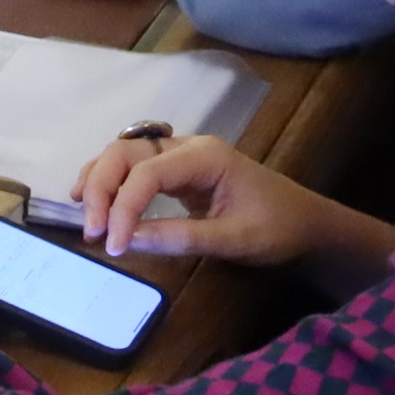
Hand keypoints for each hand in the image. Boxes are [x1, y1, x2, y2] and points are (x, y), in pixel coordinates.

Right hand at [73, 128, 317, 264]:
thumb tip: (127, 242)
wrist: (307, 224)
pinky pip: (133, 169)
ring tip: (86, 218)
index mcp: (205, 156)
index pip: (147, 173)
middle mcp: (186, 147)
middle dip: (102, 189)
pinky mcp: (176, 172)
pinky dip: (110, 183)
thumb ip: (181, 238)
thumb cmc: (278, 229)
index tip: (113, 246)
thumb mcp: (234, 239)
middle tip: (92, 233)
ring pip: (124, 155)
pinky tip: (95, 202)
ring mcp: (180, 157)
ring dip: (99, 182)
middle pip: (126, 153)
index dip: (123, 207)